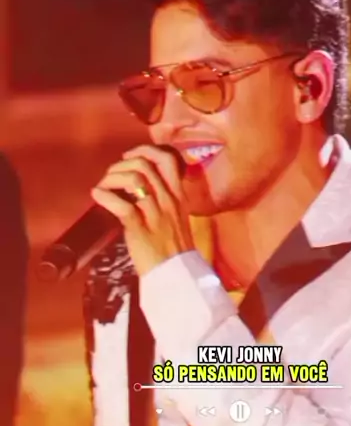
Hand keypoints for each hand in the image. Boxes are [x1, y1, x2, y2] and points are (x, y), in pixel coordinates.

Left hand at [91, 145, 193, 275]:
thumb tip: (141, 185)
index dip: (144, 151)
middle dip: (121, 165)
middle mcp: (168, 200)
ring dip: (111, 178)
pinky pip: (121, 205)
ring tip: (103, 187)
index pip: (167, 159)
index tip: (129, 156)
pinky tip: (97, 196)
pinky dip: (104, 196)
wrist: (176, 275)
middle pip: (144, 165)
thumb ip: (164, 199)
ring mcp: (155, 214)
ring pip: (133, 179)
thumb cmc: (173, 248)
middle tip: (111, 176)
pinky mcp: (140, 229)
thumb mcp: (177, 217)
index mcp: (178, 196)